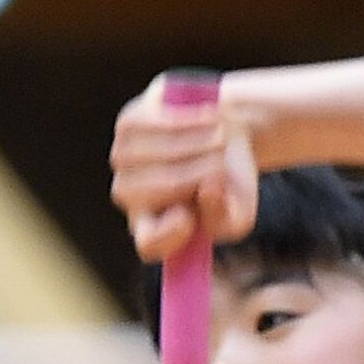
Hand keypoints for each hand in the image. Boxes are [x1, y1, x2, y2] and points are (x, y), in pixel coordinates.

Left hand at [110, 74, 259, 259]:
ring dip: (198, 143)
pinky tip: (209, 119)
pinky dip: (189, 123)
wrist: (223, 132)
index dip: (167, 233)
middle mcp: (130, 200)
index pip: (149, 244)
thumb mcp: (239, 211)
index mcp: (154, 232)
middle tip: (223, 161)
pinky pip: (158, 126)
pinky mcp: (127, 127)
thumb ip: (225, 219)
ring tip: (221, 137)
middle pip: (158, 188)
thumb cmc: (229, 182)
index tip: (190, 219)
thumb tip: (207, 190)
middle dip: (198, 171)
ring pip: (158, 153)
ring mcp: (123, 162)